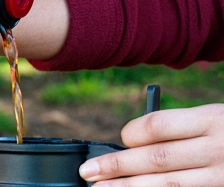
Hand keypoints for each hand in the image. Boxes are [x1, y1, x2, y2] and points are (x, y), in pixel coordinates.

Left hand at [79, 104, 223, 185]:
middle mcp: (218, 148)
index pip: (159, 125)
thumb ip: (182, 130)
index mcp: (212, 119)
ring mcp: (222, 176)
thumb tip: (132, 144)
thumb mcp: (215, 118)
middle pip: (156, 159)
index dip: (132, 133)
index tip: (122, 139)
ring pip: (167, 185)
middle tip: (88, 172)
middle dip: (117, 167)